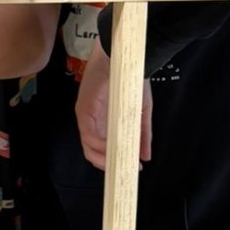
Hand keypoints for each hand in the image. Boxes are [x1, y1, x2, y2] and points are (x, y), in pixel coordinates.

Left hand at [75, 39, 151, 170]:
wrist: (126, 58)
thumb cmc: (130, 81)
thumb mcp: (140, 112)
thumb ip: (142, 135)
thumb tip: (146, 157)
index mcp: (102, 121)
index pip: (100, 148)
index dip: (112, 161)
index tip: (129, 170)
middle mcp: (91, 120)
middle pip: (91, 151)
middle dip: (107, 164)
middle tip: (122, 172)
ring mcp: (85, 115)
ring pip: (88, 146)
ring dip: (103, 158)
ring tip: (119, 164)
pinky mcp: (84, 109)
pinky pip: (88, 134)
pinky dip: (99, 144)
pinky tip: (112, 148)